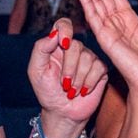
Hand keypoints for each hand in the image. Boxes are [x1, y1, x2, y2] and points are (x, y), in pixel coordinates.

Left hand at [27, 18, 107, 137]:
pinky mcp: (100, 70)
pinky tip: (83, 91)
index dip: (66, 29)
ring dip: (78, 79)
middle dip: (69, 68)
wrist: (62, 113)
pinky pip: (99, 68)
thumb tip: (54, 34)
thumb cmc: (47, 91)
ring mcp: (89, 58)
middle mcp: (74, 48)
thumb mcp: (36, 71)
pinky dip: (89, 82)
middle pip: (76, 45)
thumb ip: (41, 49)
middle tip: (64, 84)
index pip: (63, 24)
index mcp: (57, 45)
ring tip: (71, 91)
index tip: (63, 43)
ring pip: (88, 58)